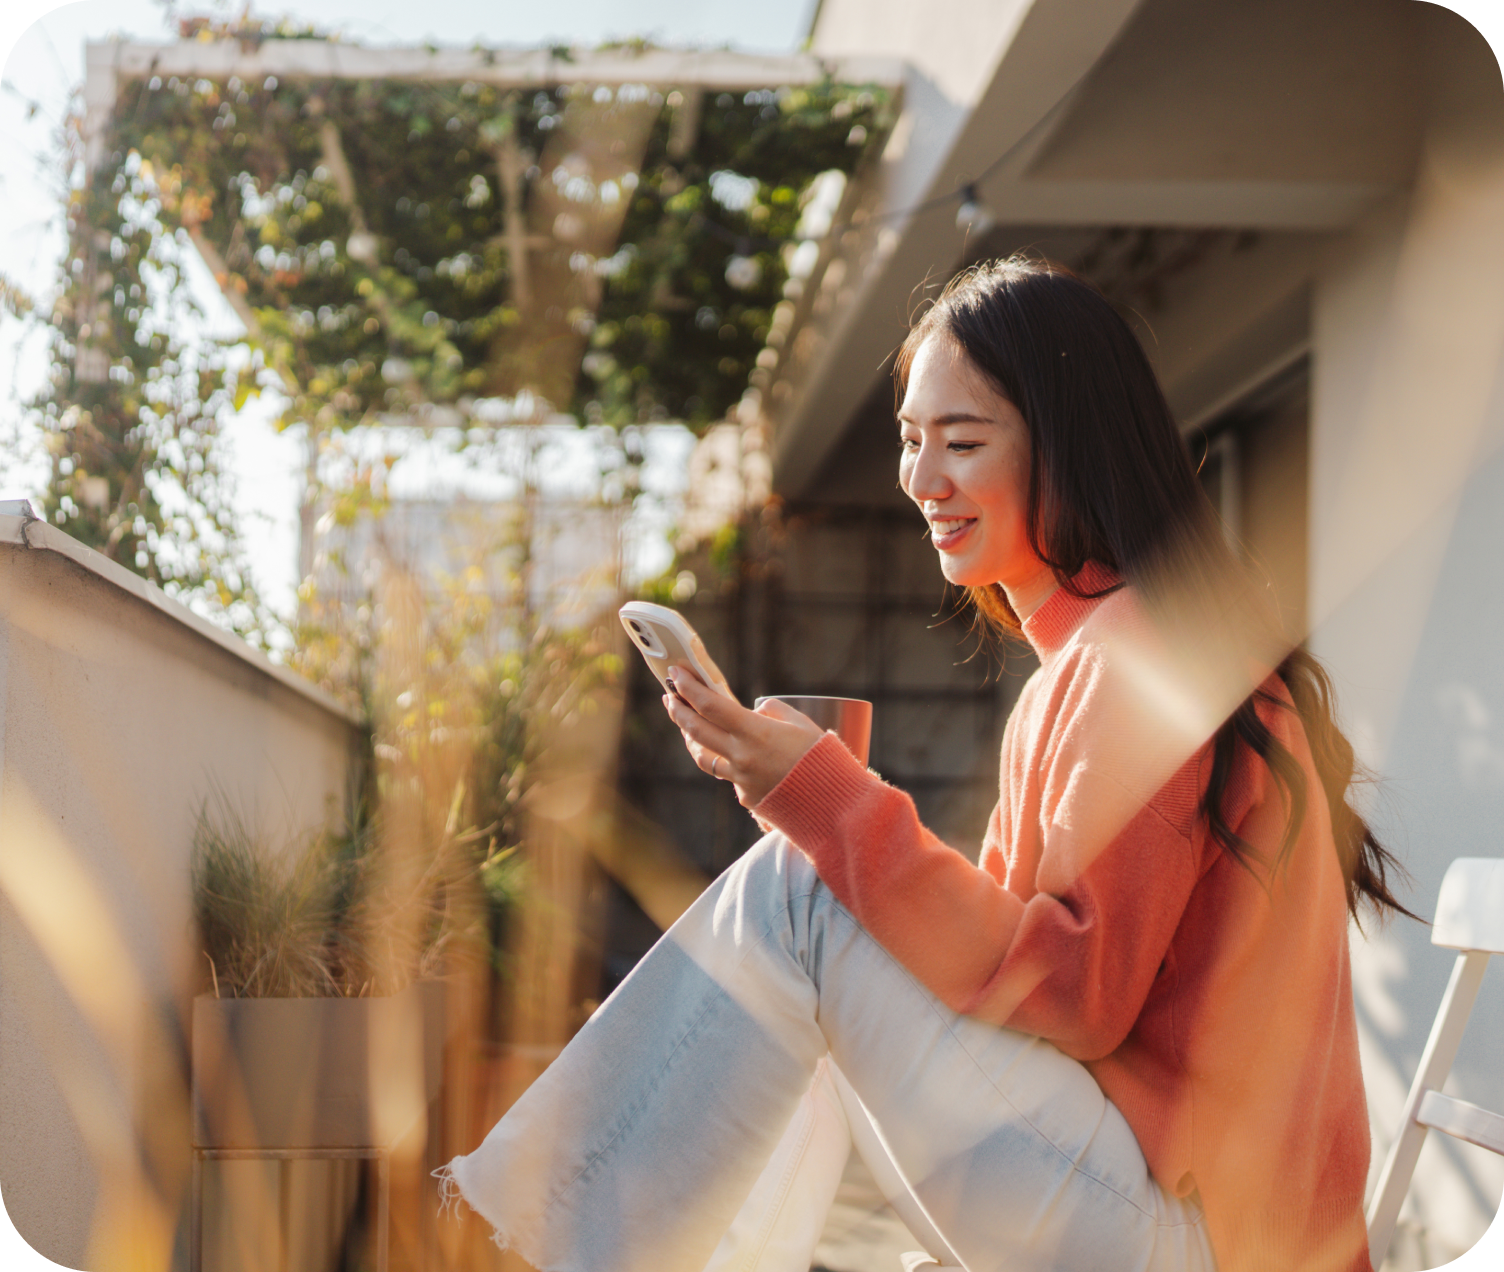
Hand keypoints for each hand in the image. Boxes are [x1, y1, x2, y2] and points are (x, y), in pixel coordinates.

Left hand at [663, 668, 825, 808]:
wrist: (833, 805)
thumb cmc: (823, 759)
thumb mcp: (802, 724)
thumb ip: (774, 712)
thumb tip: (757, 710)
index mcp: (755, 733)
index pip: (710, 705)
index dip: (689, 688)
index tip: (676, 674)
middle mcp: (741, 757)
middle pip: (696, 730)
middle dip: (678, 710)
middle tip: (669, 695)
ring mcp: (741, 780)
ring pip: (703, 756)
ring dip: (690, 737)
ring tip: (684, 723)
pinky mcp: (746, 797)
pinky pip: (727, 775)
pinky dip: (724, 761)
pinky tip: (727, 752)